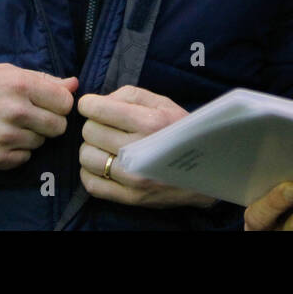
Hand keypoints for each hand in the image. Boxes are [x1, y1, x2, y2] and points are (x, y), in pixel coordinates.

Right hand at [0, 63, 77, 169]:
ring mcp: (3, 137)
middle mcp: (14, 111)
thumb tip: (74, 85)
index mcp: (21, 85)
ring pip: (40, 143)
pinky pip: (23, 158)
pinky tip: (1, 138)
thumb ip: (44, 80)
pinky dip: (17, 151)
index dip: (59, 104)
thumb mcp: (8, 72)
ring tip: (10, 124)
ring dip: (31, 136)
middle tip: (31, 116)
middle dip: (49, 122)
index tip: (48, 103)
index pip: (65, 103)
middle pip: (58, 127)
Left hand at [77, 85, 215, 208]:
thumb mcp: (163, 103)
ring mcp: (133, 178)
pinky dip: (90, 171)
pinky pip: (90, 183)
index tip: (91, 105)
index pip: (98, 109)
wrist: (206, 171)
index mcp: (149, 122)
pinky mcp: (129, 198)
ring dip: (92, 148)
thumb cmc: (181, 131)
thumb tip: (99, 102)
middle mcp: (139, 150)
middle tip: (106, 126)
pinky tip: (105, 164)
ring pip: (86, 156)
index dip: (89, 104)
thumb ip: (129, 95)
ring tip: (106, 146)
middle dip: (94, 124)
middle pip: (90, 131)